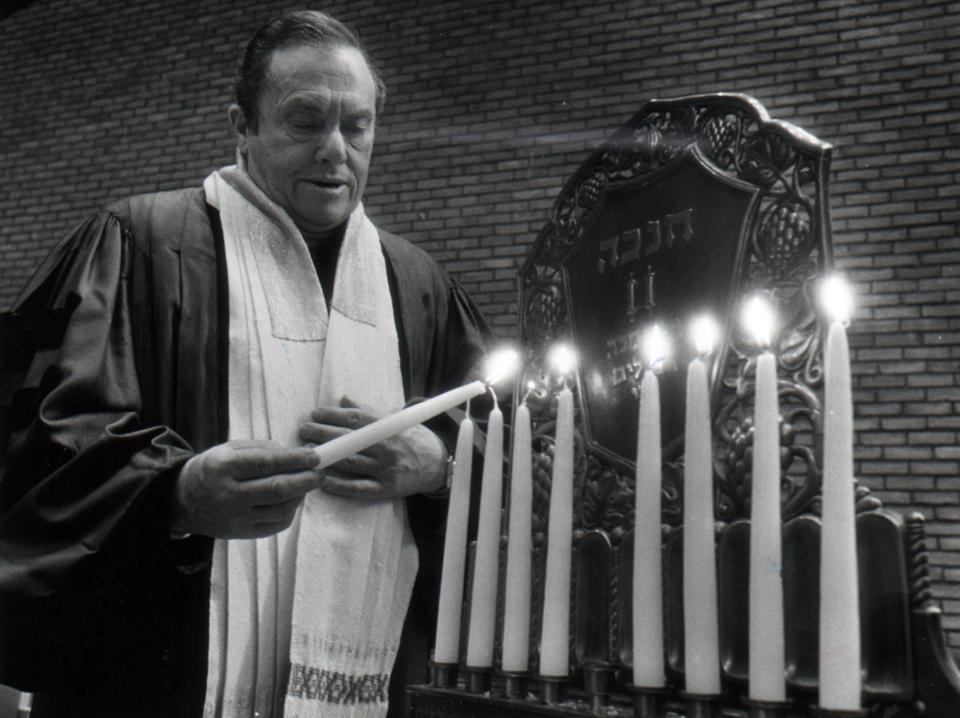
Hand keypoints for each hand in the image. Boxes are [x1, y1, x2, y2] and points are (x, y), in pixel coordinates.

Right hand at [170, 439, 320, 538]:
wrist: (182, 500)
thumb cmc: (213, 469)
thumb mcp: (230, 449)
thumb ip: (263, 449)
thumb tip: (297, 455)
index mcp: (224, 467)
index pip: (267, 463)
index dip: (295, 460)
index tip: (315, 457)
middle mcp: (229, 495)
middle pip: (278, 489)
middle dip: (305, 480)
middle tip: (320, 473)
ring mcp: (236, 518)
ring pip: (281, 509)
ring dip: (300, 496)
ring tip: (306, 484)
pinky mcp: (242, 533)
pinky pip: (276, 525)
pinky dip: (290, 511)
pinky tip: (292, 500)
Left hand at [298, 396, 447, 498]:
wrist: (440, 464)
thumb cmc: (413, 438)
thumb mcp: (396, 419)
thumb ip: (369, 410)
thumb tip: (343, 399)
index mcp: (390, 427)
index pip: (357, 418)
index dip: (334, 415)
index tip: (315, 413)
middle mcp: (388, 447)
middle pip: (350, 440)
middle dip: (324, 434)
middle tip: (303, 431)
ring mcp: (388, 469)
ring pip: (352, 463)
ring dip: (327, 458)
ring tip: (306, 454)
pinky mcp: (388, 489)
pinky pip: (360, 488)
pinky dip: (341, 486)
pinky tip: (323, 481)